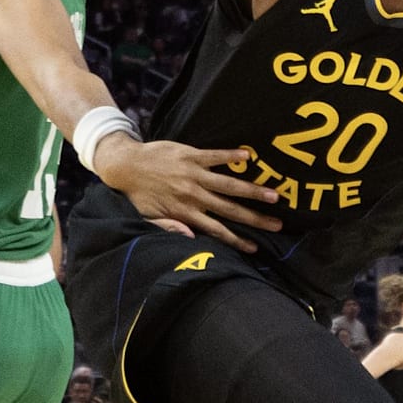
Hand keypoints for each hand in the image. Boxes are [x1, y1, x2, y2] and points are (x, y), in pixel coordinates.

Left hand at [92, 135, 282, 252]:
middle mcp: (193, 195)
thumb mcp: (147, 218)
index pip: (216, 230)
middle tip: (278, 223)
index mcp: (184, 213)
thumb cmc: (137, 194)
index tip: (255, 247)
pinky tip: (248, 156)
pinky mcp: (191, 155)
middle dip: (255, 217)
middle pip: (230, 209)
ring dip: (252, 190)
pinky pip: (215, 155)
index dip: (236, 239)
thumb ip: (168, 229)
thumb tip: (191, 239)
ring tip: (274, 195)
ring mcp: (194, 174)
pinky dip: (231, 155)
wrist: (124, 164)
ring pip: (228, 184)